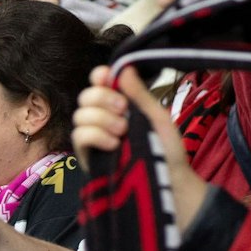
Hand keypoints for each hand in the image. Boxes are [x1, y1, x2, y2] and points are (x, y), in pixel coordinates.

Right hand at [74, 66, 205, 228]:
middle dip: (103, 98)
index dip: (100, 76)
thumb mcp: (157, 117)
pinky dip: (96, 135)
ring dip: (102, 118)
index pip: (99, 83)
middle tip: (124, 110)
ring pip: (80, 115)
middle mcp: (103, 119)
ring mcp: (94, 138)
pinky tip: (114, 143)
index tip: (107, 77)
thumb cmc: (167, 150)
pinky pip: (79, 135)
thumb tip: (124, 67)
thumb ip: (139, 94)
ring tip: (123, 131)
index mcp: (120, 105)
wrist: (170, 182)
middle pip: (86, 96)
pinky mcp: (88, 156)